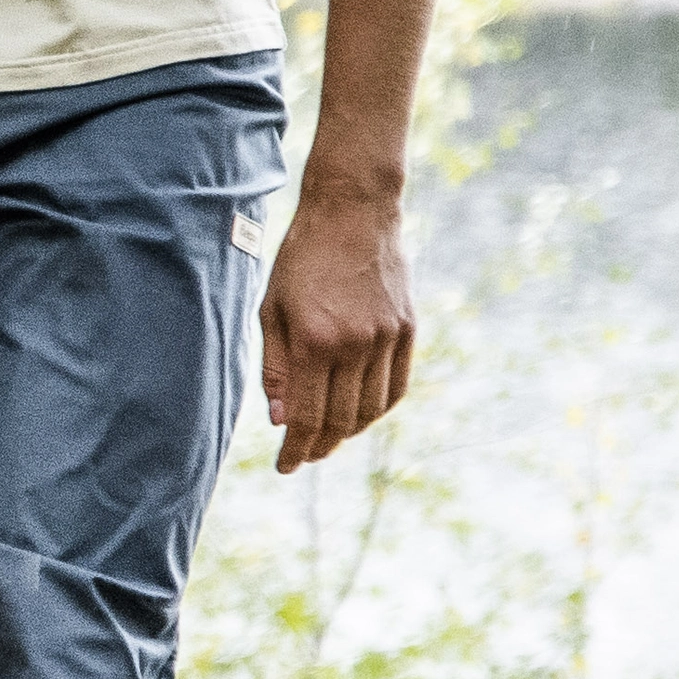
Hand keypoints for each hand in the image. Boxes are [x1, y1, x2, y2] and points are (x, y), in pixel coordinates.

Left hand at [260, 188, 414, 471]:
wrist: (353, 211)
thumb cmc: (301, 257)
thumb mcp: (271, 308)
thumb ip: (275, 367)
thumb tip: (280, 420)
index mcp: (313, 341)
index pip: (306, 417)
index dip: (295, 449)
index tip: (285, 467)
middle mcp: (353, 345)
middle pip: (340, 420)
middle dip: (319, 446)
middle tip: (304, 456)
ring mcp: (385, 338)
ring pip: (371, 410)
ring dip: (348, 432)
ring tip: (329, 437)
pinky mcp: (407, 330)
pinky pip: (395, 388)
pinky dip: (377, 410)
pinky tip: (360, 414)